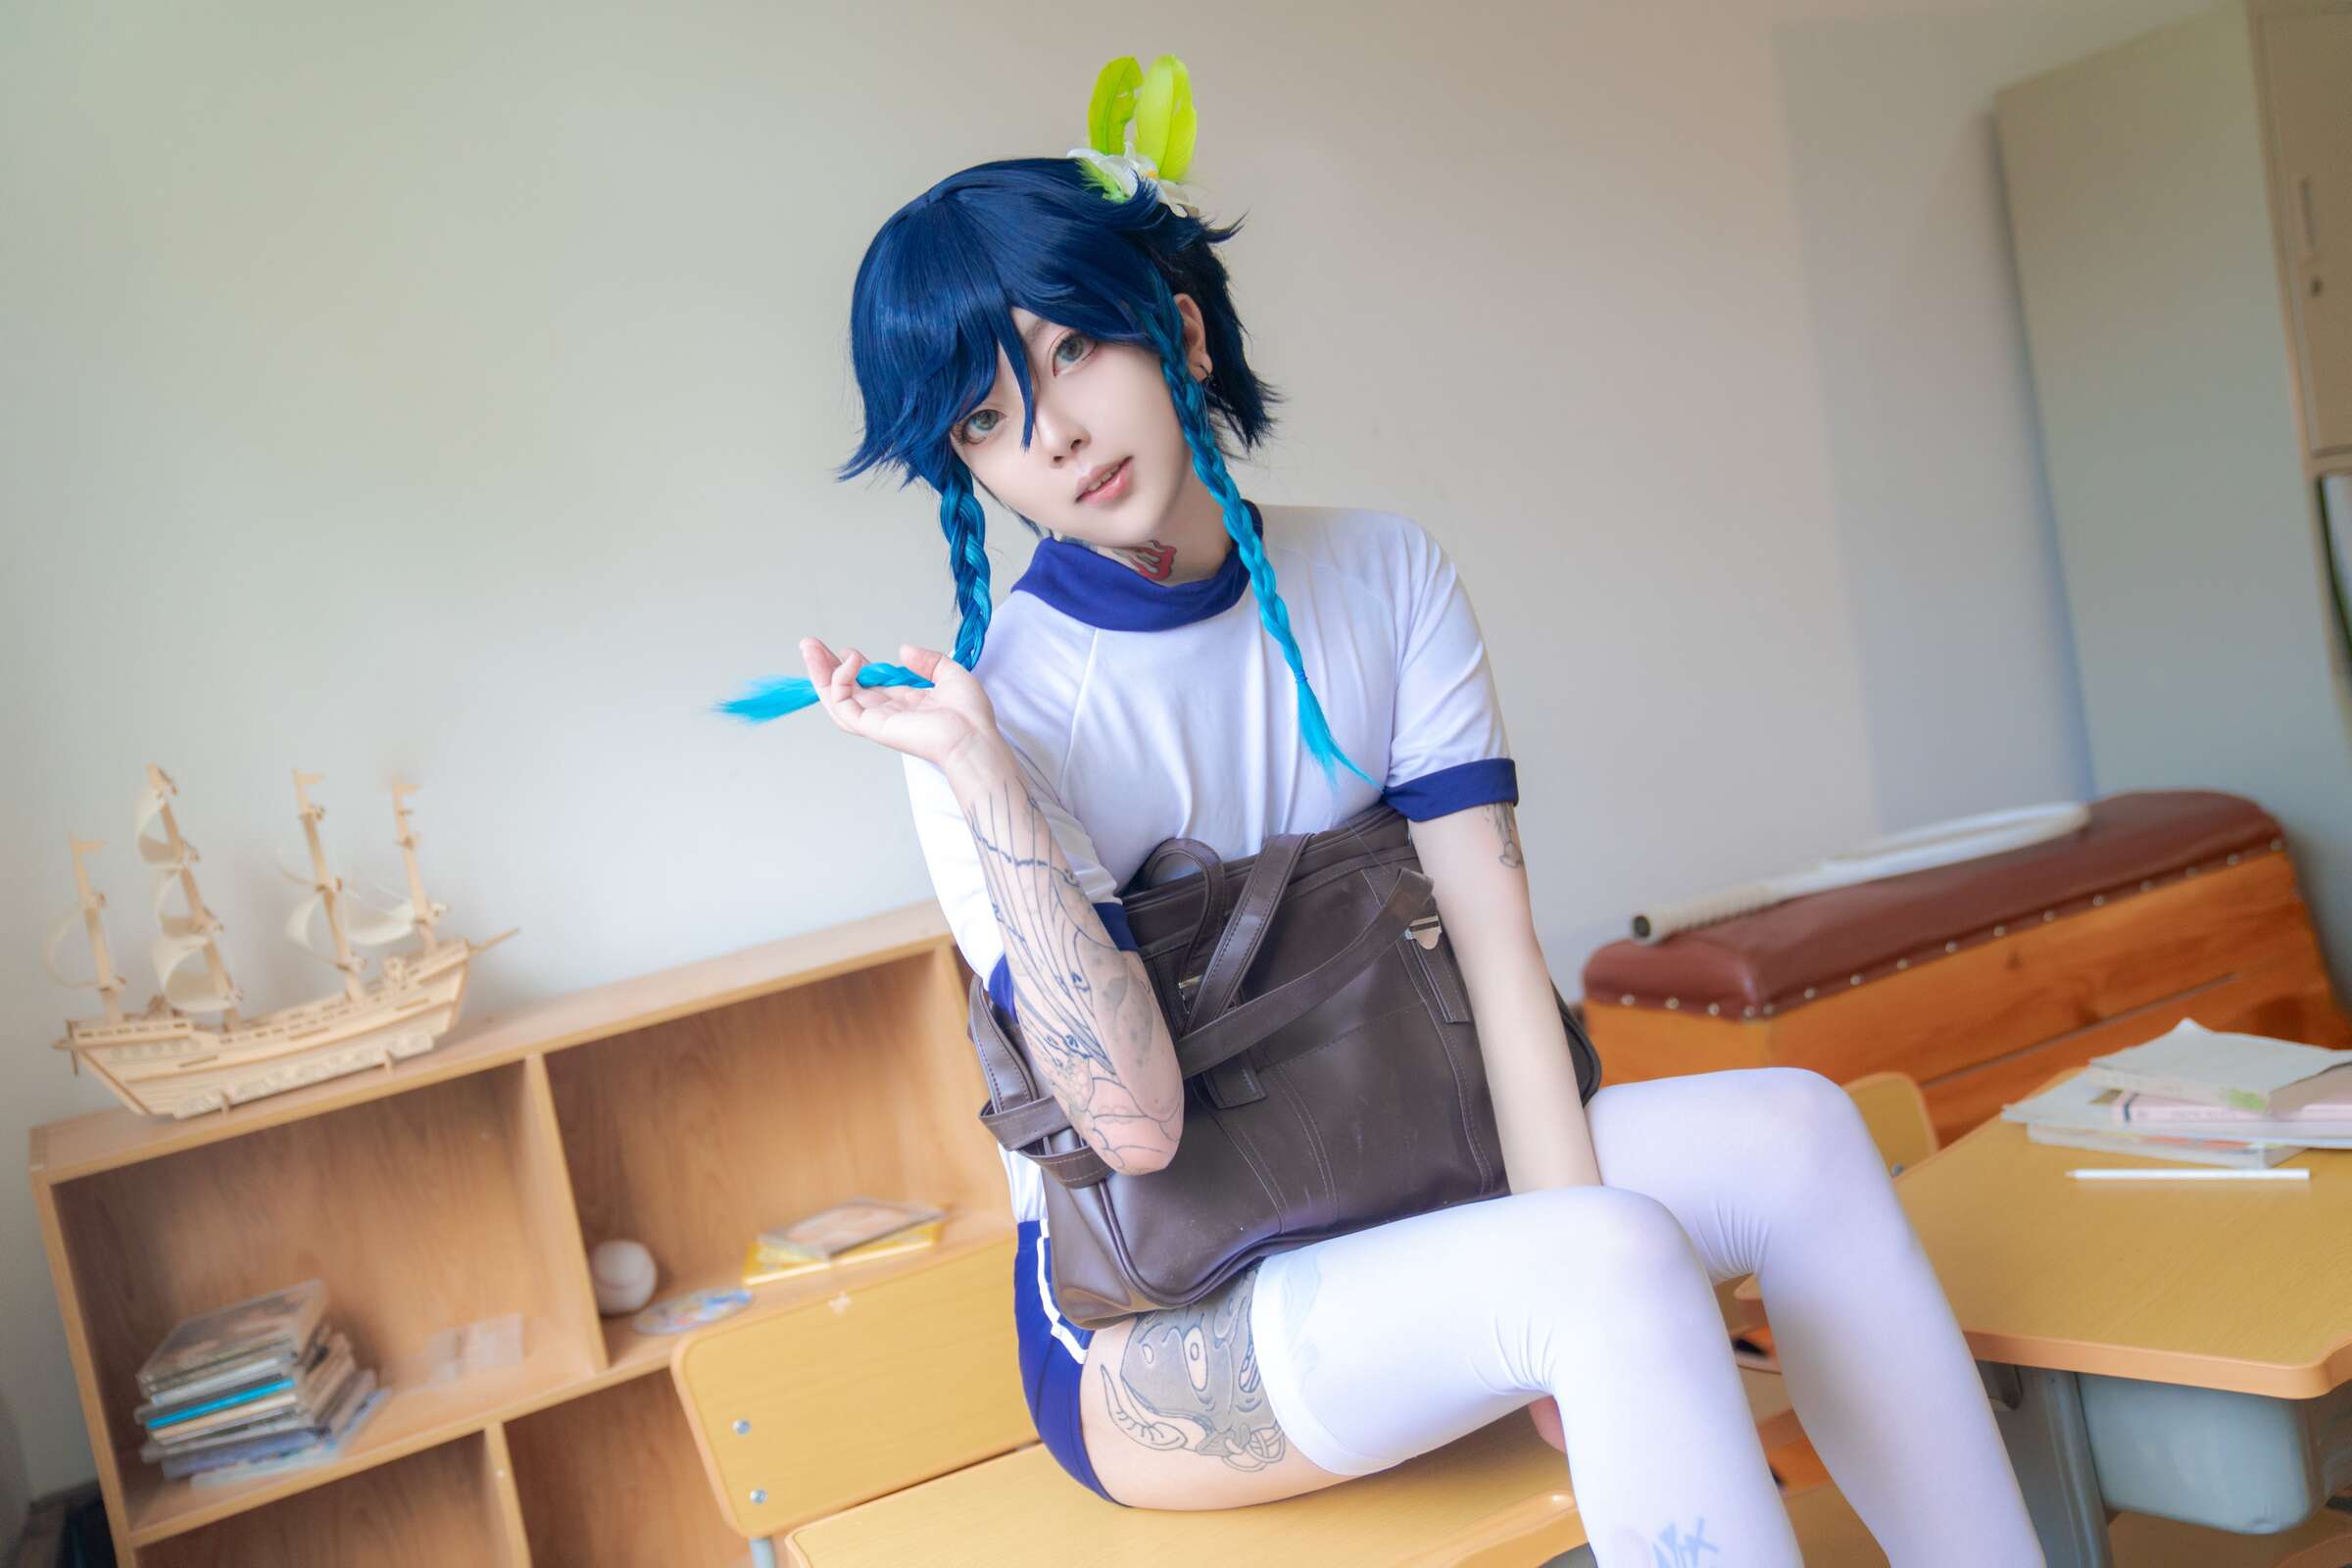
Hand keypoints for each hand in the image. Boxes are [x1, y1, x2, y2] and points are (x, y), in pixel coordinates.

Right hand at [798, 639, 1000, 772]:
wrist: (972, 737)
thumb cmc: (969, 715)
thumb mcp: (950, 674)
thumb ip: (927, 660)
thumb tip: (903, 649)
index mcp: (903, 703)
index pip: (867, 684)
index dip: (853, 667)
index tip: (848, 651)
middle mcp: (886, 713)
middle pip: (845, 690)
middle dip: (825, 667)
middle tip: (810, 645)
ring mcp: (876, 721)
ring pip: (835, 699)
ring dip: (819, 673)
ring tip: (810, 649)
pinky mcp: (872, 726)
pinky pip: (843, 704)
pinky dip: (839, 681)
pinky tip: (849, 662)